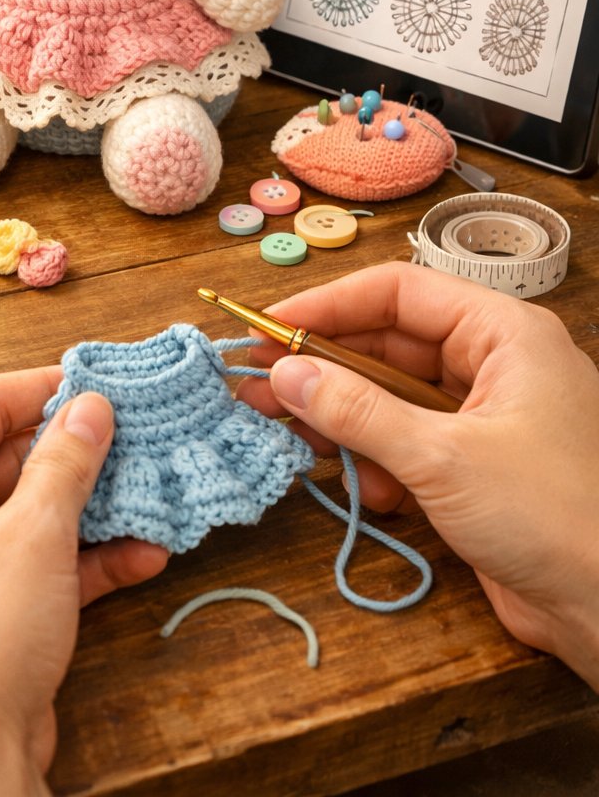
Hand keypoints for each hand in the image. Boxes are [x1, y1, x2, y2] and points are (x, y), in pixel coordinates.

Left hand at [0, 367, 167, 794]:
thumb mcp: (35, 532)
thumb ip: (66, 461)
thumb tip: (89, 406)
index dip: (41, 388)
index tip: (98, 382)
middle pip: (4, 461)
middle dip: (75, 454)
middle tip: (137, 438)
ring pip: (23, 520)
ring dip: (89, 511)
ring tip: (151, 495)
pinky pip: (28, 571)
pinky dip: (79, 563)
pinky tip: (143, 557)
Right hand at [236, 262, 598, 688]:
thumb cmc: (550, 516)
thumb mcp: (441, 458)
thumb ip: (357, 413)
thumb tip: (285, 374)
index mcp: (503, 334)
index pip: (399, 292)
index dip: (328, 306)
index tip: (268, 328)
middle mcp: (495, 364)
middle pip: (389, 346)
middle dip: (326, 370)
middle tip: (259, 387)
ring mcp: (486, 417)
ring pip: (392, 399)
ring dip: (346, 422)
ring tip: (295, 439)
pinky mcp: (477, 467)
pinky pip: (408, 444)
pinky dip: (380, 464)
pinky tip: (368, 492)